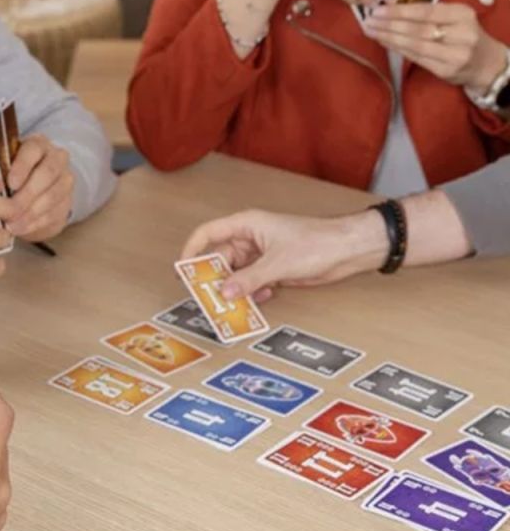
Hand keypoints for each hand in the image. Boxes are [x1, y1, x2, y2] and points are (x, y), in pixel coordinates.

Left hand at [6, 135, 73, 241]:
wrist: (34, 191)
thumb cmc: (12, 176)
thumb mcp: (4, 168)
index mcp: (38, 144)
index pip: (33, 149)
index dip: (22, 166)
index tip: (10, 183)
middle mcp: (57, 158)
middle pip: (47, 173)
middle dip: (27, 194)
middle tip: (10, 209)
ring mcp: (65, 181)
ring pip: (52, 196)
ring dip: (30, 212)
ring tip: (11, 224)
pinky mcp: (67, 203)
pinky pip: (54, 214)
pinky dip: (35, 223)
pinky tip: (20, 228)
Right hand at [181, 209, 388, 301]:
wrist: (348, 250)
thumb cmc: (317, 242)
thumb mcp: (278, 263)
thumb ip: (248, 279)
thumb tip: (223, 292)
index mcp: (246, 225)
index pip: (207, 234)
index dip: (191, 251)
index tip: (183, 271)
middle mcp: (249, 239)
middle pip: (219, 259)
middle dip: (214, 279)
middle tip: (207, 298)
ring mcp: (260, 255)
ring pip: (235, 275)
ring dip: (234, 290)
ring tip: (232, 305)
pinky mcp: (272, 269)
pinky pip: (251, 284)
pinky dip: (251, 293)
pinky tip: (261, 299)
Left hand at [364, 3, 507, 92]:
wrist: (486, 63)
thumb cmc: (463, 36)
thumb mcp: (455, 18)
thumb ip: (431, 14)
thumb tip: (393, 9)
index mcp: (462, 14)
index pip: (426, 11)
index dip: (400, 11)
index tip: (378, 9)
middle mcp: (461, 33)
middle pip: (418, 29)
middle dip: (390, 25)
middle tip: (368, 21)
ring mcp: (454, 54)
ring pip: (415, 45)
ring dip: (390, 38)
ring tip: (372, 32)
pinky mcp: (446, 70)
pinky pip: (416, 58)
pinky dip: (398, 50)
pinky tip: (384, 43)